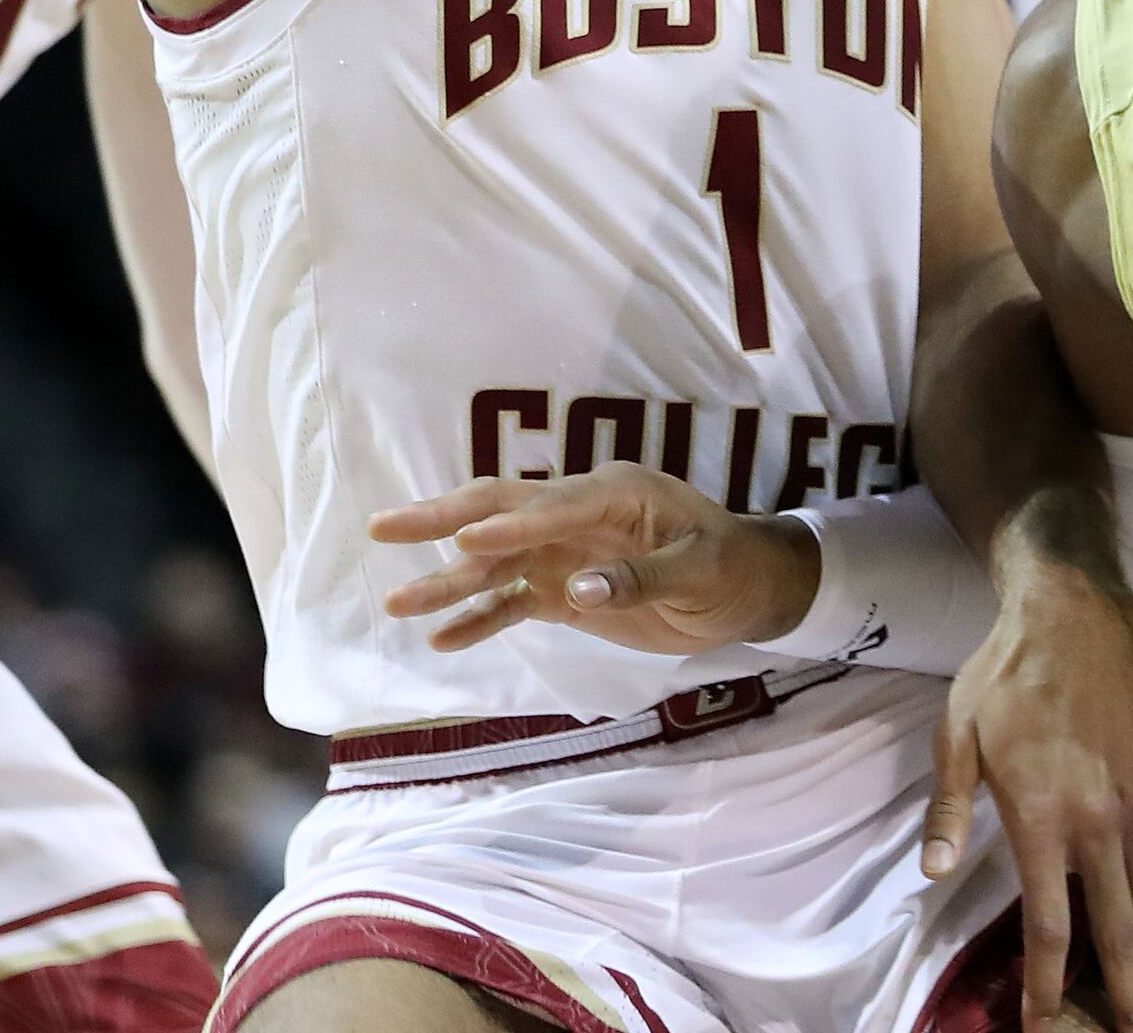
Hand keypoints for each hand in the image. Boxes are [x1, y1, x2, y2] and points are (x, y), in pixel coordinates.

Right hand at [368, 462, 819, 657]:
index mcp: (613, 494)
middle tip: (384, 528)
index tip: (464, 541)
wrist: (749, 588)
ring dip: (446, 584)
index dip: (510, 525)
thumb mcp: (701, 571)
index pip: (551, 505)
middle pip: (499, 514)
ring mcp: (565, 554)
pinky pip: (513, 603)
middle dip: (441, 523)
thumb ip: (642, 579)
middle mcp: (577, 516)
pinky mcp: (564, 591)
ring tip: (396, 605)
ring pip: (495, 565)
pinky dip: (479, 620)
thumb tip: (582, 590)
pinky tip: (442, 639)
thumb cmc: (732, 567)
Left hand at [926, 569, 1132, 1030]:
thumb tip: (931, 873)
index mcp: (1044, 815)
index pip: (1050, 922)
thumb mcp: (957, 736)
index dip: (1047, 983)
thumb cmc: (1006, 679)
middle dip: (1119, 994)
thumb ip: (948, 810)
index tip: (1043, 1025)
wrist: (1076, 619)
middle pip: (1116, 929)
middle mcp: (1102, 821)